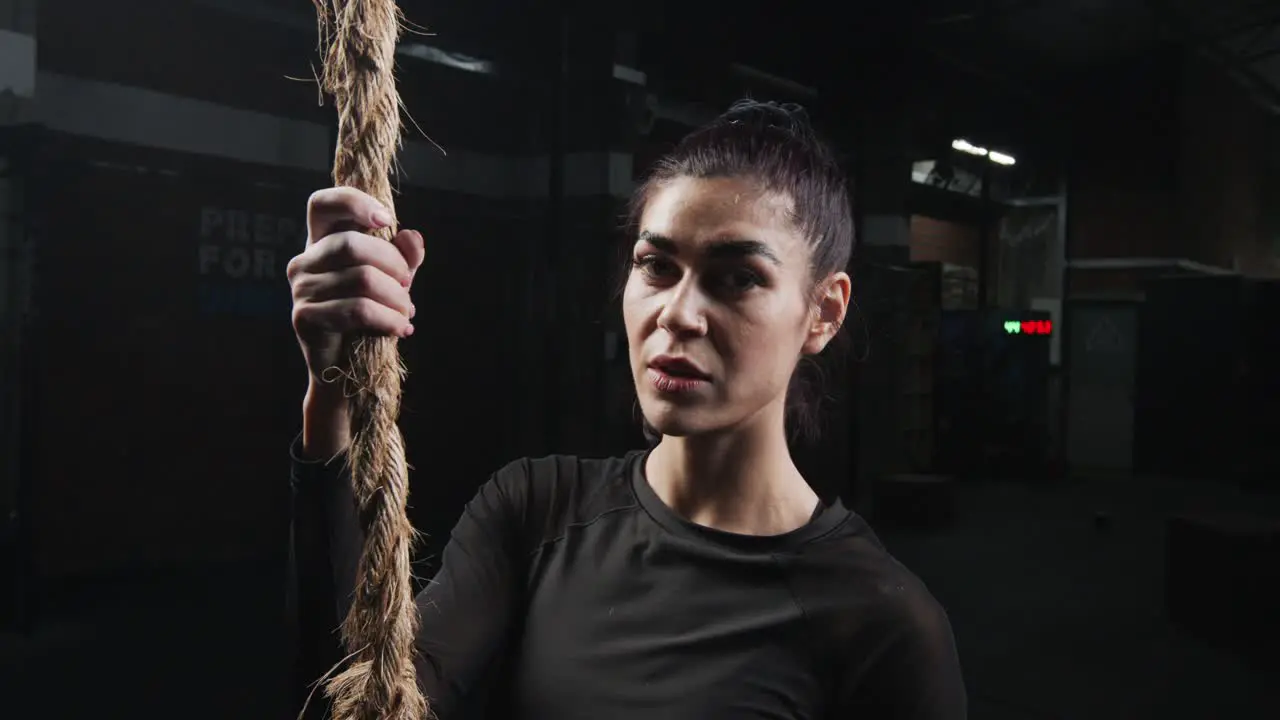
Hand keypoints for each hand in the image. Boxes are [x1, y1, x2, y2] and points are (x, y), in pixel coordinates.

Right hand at [288, 186, 424, 385]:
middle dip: (393, 264)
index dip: (354, 202)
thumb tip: (412, 237)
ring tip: (406, 314)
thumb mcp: (392, 281)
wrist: (348, 370)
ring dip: (396, 299)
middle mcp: (303, 261)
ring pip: (361, 279)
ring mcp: (300, 288)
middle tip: (408, 287)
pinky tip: (402, 328)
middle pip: (352, 244)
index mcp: (321, 242)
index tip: (386, 220)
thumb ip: (404, 257)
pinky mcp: (304, 316)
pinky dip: (388, 319)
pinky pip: (357, 310)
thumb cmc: (371, 318)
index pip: (323, 203)